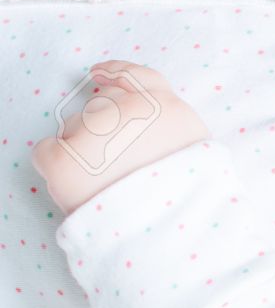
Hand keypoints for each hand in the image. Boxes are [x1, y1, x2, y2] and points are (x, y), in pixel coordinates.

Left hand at [32, 60, 211, 214]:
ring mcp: (95, 132)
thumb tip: (135, 111)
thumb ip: (169, 126)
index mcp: (170, 110)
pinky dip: (56, 164)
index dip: (118, 72)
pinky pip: (47, 149)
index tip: (100, 73)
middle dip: (100, 128)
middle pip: (101, 106)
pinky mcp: (63, 157)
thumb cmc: (180, 199)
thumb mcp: (193, 151)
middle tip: (111, 161)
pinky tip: (76, 184)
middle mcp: (132, 112)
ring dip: (82, 148)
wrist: (162, 235)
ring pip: (73, 126)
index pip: (140, 77)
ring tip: (101, 182)